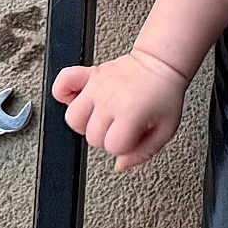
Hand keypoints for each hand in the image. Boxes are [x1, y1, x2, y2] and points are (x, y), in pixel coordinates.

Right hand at [52, 48, 188, 171]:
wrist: (160, 62)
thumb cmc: (164, 94)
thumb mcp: (165, 129)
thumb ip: (143, 153)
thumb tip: (120, 165)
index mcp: (129, 114)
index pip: (111, 147)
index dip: (124, 147)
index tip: (133, 136)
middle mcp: (109, 100)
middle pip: (92, 137)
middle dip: (108, 137)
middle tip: (122, 127)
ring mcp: (96, 87)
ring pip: (73, 118)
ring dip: (86, 123)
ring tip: (102, 117)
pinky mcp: (90, 76)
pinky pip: (63, 83)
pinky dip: (64, 94)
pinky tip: (78, 99)